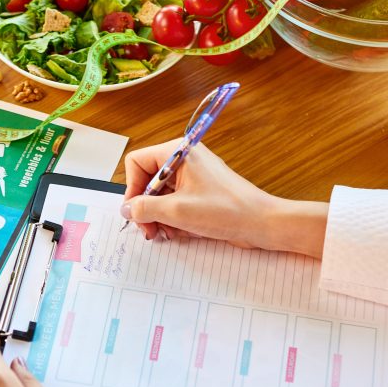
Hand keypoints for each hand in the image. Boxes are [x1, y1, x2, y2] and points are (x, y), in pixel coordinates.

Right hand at [122, 139, 327, 256]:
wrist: (261, 223)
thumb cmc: (226, 210)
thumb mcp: (177, 211)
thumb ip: (144, 208)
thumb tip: (126, 209)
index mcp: (177, 153)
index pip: (137, 162)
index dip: (132, 188)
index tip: (136, 212)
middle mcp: (183, 160)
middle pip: (147, 180)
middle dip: (145, 207)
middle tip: (149, 230)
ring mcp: (193, 176)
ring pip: (160, 195)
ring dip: (159, 216)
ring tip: (166, 233)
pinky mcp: (200, 192)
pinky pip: (175, 203)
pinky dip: (173, 218)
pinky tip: (180, 233)